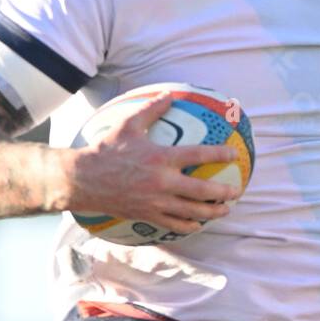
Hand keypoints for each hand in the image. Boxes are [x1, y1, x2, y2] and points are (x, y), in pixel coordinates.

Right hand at [67, 92, 244, 234]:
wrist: (83, 179)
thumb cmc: (107, 150)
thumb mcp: (128, 125)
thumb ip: (152, 110)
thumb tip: (169, 95)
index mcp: (160, 158)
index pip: (199, 155)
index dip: (219, 155)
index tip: (233, 155)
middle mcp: (162, 182)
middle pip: (202, 191)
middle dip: (224, 193)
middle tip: (236, 191)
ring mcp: (156, 202)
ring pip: (192, 212)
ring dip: (212, 212)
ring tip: (225, 209)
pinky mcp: (148, 215)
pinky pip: (175, 224)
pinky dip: (190, 226)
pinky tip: (198, 224)